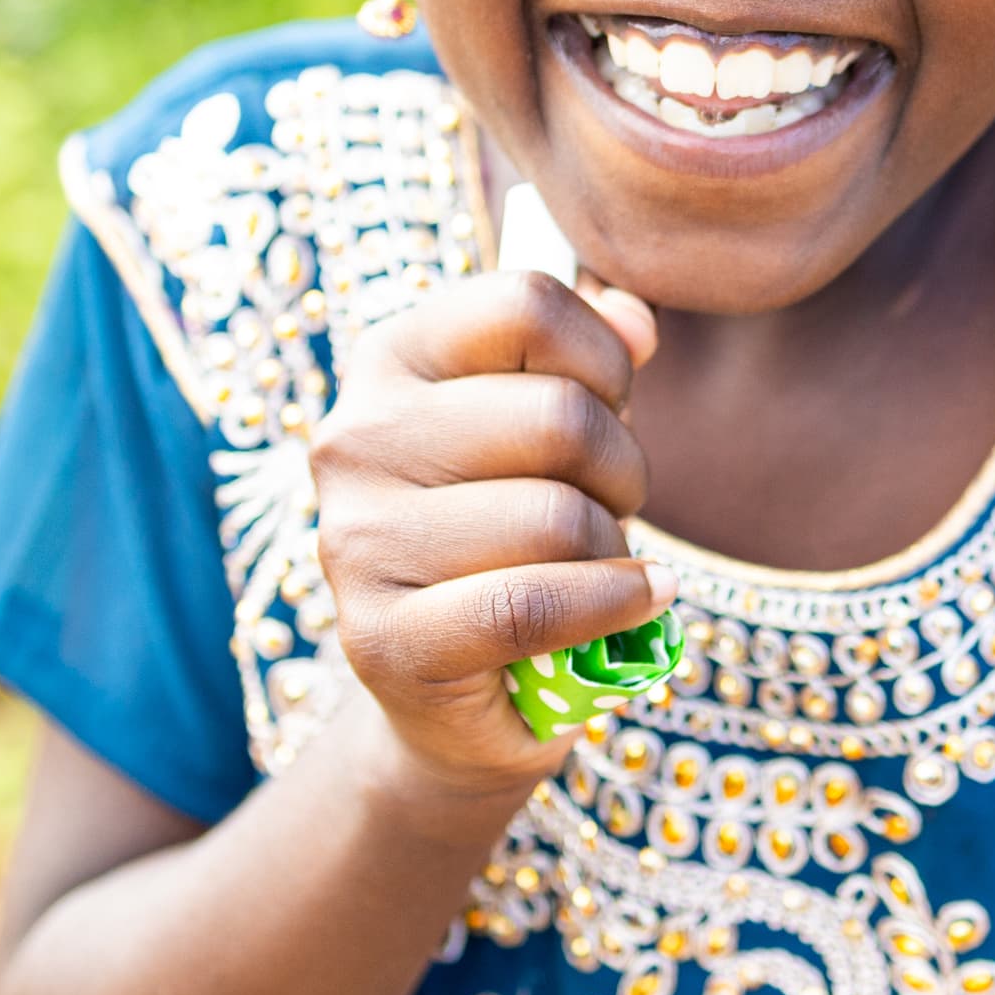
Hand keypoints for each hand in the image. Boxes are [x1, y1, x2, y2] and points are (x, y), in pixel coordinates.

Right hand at [311, 268, 667, 804]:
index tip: (611, 406)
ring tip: (603, 564)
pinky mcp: (383, 640)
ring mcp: (357, 542)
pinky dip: (612, 605)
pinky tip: (639, 601)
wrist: (453, 690)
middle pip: (560, 417)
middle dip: (624, 469)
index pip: (526, 304)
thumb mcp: (550, 431)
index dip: (604, 357)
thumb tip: (637, 320)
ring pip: (556, 519)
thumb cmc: (511, 534)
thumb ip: (593, 360)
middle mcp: (355, 439)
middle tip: (613, 505)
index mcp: (390, 359)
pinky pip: (533, 605)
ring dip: (614, 549)